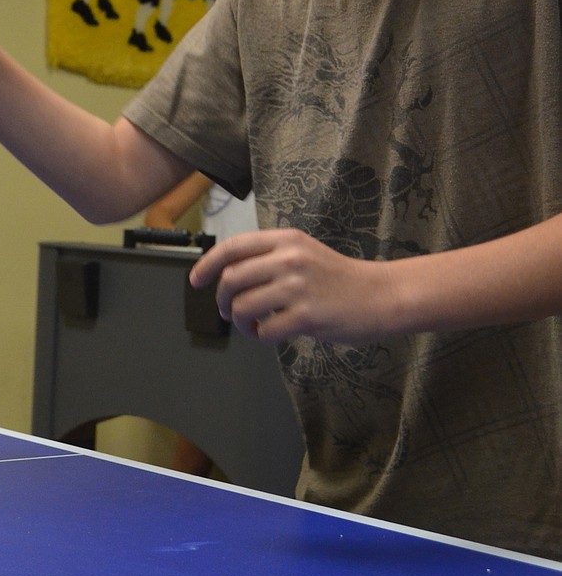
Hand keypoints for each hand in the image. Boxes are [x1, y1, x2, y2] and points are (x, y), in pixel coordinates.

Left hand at [189, 228, 396, 344]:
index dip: (207, 264)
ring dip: (241, 322)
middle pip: (231, 278)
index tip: (195, 280)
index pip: (233, 247)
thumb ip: (270, 258)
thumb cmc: (340, 278)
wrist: (381, 295)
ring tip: (253, 326)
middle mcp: (289, 258)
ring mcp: (298, 286)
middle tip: (229, 312)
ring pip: (243, 306)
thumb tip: (230, 276)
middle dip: (221, 300)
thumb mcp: (304, 252)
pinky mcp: (308, 315)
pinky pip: (266, 329)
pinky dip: (260, 336)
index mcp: (286, 239)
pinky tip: (270, 334)